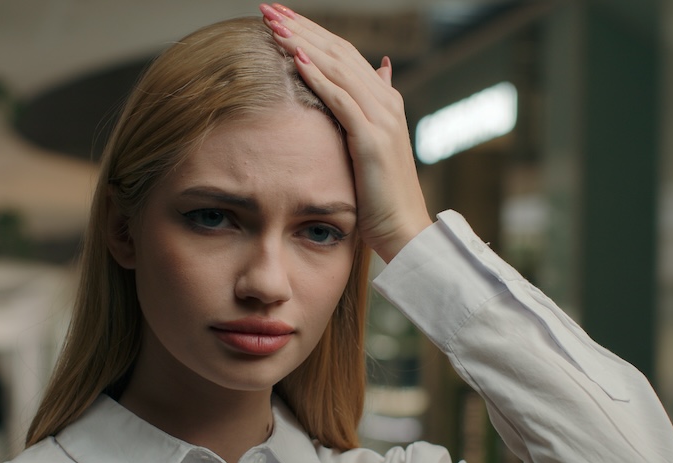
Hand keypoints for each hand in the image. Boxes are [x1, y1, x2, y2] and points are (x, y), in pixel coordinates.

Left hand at [260, 3, 432, 262]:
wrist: (404, 230)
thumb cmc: (381, 196)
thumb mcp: (373, 146)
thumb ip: (371, 107)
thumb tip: (380, 68)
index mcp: (384, 100)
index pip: (343, 54)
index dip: (312, 32)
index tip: (280, 18)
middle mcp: (385, 102)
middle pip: (338, 52)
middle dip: (302, 28)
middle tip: (269, 9)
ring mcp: (381, 119)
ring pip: (338, 69)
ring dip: (304, 44)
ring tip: (274, 25)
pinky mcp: (373, 140)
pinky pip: (341, 100)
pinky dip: (319, 78)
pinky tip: (296, 60)